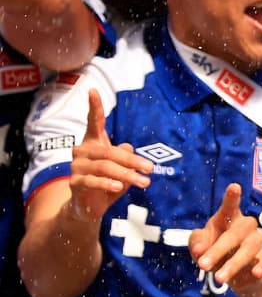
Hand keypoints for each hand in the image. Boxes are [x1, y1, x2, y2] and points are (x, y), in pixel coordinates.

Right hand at [68, 89, 149, 222]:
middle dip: (132, 160)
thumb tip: (128, 148)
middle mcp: (82, 151)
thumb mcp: (121, 169)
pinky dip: (108, 183)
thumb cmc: (107, 182)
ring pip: (104, 167)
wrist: (87, 207)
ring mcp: (76, 166)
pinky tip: (119, 186)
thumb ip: (125, 157)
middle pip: (109, 152)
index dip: (94, 107)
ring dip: (127, 174)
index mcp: (93, 142)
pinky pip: (93, 181)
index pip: (93, 122)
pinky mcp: (74, 183)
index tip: (93, 90)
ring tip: (144, 182)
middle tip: (151, 168)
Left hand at [190, 183, 261, 291]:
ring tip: (218, 279)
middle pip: (236, 233)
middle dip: (217, 250)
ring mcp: (257, 241)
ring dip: (233, 264)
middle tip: (202, 266)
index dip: (232, 197)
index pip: (230, 206)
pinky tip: (253, 273)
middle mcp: (245, 227)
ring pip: (249, 247)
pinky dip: (260, 267)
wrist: (239, 274)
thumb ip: (196, 243)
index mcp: (228, 219)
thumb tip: (199, 249)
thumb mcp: (201, 247)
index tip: (234, 186)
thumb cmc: (216, 253)